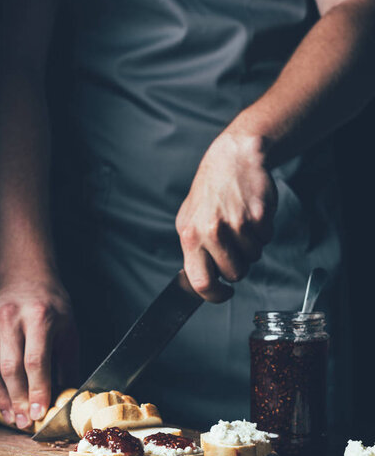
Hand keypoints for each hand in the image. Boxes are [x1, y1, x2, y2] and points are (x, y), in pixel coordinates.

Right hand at [0, 277, 77, 428]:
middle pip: (10, 368)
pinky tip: (2, 398)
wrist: (26, 278)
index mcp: (39, 316)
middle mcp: (11, 317)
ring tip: (12, 417)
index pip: (35, 360)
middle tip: (24, 423)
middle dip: (18, 399)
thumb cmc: (52, 307)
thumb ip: (67, 364)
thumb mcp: (68, 330)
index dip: (37, 390)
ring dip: (2, 397)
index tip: (38, 414)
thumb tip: (67, 399)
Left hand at [176, 132, 276, 301]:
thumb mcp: (189, 220)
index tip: (224, 293)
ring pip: (254, 258)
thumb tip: (198, 280)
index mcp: (191, 236)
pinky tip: (252, 215)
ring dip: (251, 246)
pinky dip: (263, 232)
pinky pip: (267, 240)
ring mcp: (237, 223)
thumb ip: (193, 251)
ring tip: (241, 224)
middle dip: (238, 265)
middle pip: (235, 274)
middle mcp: (212, 231)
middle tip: (234, 247)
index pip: (201, 282)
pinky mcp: (259, 216)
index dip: (215, 295)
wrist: (233, 159)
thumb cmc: (210, 191)